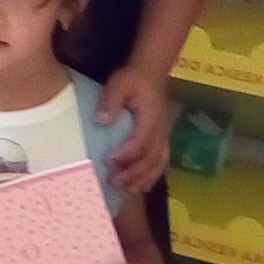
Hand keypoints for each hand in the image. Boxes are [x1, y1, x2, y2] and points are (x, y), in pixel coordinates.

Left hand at [97, 65, 169, 191]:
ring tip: (126, 189)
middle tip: (113, 181)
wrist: (152, 74)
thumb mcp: (119, 84)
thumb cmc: (133, 79)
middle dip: (132, 173)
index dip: (126, 154)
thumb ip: (110, 101)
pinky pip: (161, 163)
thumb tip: (100, 120)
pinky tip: (140, 187)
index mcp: (150, 118)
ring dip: (142, 178)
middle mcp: (160, 132)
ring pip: (157, 164)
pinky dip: (151, 177)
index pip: (140, 141)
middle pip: (150, 158)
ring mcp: (163, 137)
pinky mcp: (162, 141)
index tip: (108, 160)